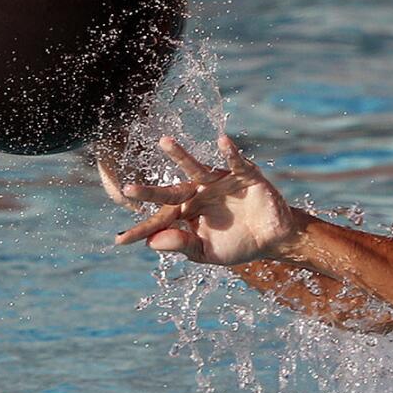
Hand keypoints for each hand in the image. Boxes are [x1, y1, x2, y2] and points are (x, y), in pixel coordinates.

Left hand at [113, 134, 300, 265]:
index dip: (143, 230)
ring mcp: (220, 182)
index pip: (161, 219)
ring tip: (164, 142)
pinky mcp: (244, 175)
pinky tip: (221, 141)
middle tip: (128, 189)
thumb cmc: (238, 245)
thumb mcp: (207, 252)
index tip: (120, 241)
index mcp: (188, 211)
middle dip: (150, 192)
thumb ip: (182, 245)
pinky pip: (235, 162)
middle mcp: (199, 192)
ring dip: (180, 155)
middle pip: (171, 192)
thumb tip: (152, 242)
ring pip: (197, 168)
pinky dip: (230, 152)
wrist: (272, 239)